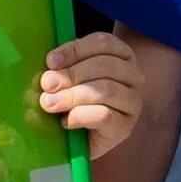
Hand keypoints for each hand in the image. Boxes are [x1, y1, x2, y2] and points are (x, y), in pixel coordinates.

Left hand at [39, 31, 141, 157]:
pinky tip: (66, 121)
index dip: (75, 49)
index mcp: (122, 54)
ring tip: (50, 103)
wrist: (85, 138)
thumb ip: (63, 68)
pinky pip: (103, 115)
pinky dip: (80, 116)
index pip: (103, 43)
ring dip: (72, 96)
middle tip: (47, 84)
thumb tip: (49, 72)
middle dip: (72, 74)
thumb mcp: (70, 77)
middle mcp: (133, 76)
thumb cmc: (77, 100)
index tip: (51, 61)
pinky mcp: (125, 126)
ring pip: (106, 89)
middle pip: (105, 65)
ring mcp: (133, 102)